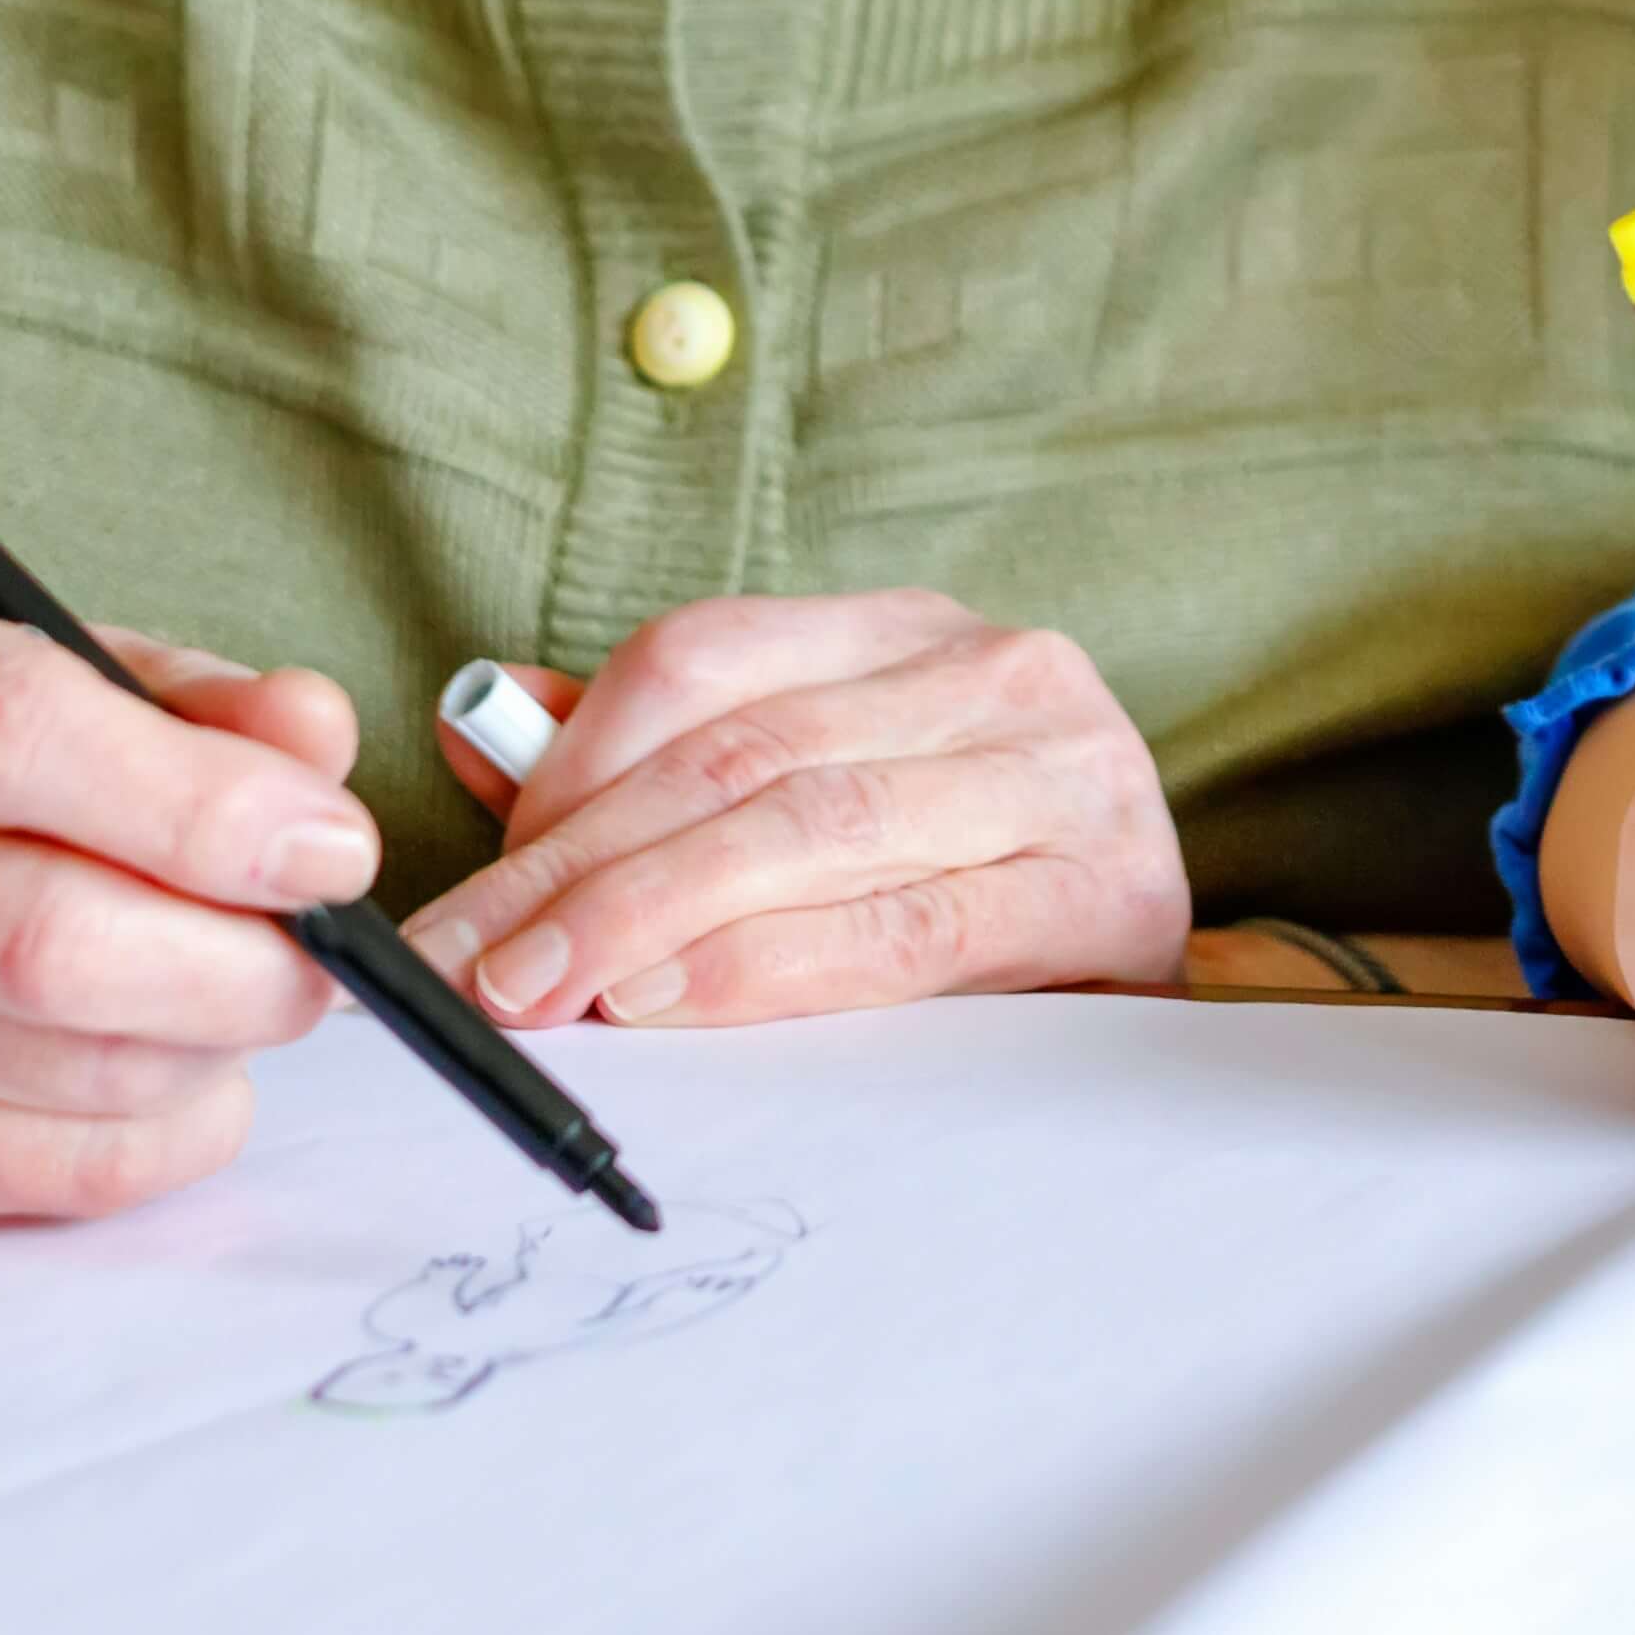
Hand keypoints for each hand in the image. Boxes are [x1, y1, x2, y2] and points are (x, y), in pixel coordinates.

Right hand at [0, 565, 372, 1219]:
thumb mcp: (82, 662)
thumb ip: (208, 700)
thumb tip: (315, 744)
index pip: (9, 734)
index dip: (201, 805)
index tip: (333, 849)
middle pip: (42, 943)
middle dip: (239, 965)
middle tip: (324, 949)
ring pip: (71, 1074)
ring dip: (216, 1043)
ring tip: (245, 986)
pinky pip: (61, 1174)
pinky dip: (176, 1131)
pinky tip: (185, 1064)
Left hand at [397, 590, 1187, 1027]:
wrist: (1165, 985)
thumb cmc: (965, 891)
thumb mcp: (820, 800)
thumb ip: (662, 764)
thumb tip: (477, 730)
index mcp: (911, 633)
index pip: (700, 657)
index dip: (564, 768)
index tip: (468, 891)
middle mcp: (1000, 671)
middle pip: (739, 752)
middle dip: (577, 869)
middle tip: (470, 968)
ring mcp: (1068, 770)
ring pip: (812, 827)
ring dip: (648, 916)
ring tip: (545, 992)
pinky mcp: (1113, 889)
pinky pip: (913, 926)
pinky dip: (775, 965)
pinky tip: (675, 1001)